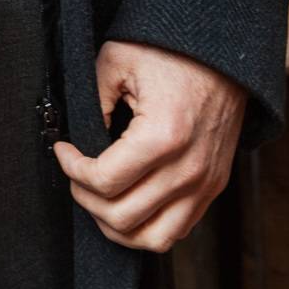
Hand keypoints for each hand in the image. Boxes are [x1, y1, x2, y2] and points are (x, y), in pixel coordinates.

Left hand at [51, 39, 247, 251]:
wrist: (225, 51)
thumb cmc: (172, 51)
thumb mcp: (118, 61)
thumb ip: (93, 102)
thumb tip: (80, 140)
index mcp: (163, 136)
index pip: (104, 181)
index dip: (72, 169)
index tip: (63, 151)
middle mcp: (187, 168)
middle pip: (123, 217)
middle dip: (86, 199)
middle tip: (75, 174)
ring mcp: (205, 183)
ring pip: (153, 238)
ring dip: (116, 226)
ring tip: (98, 198)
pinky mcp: (214, 186)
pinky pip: (178, 229)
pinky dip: (148, 226)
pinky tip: (129, 202)